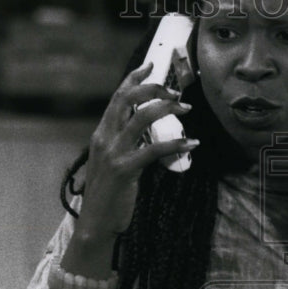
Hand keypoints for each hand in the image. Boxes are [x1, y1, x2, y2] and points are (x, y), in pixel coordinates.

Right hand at [76, 62, 197, 239]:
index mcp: (101, 134)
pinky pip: (154, 150)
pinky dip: (176, 143)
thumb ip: (126, 144)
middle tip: (176, 90)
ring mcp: (114, 153)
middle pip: (128, 99)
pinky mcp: (125, 170)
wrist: (96, 223)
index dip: (134, 78)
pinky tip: (191, 143)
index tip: (150, 66)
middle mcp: (105, 138)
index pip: (117, 97)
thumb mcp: (112, 162)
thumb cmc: (109, 194)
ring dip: (167, 109)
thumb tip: (150, 132)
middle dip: (153, 88)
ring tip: (186, 109)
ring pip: (141, 118)